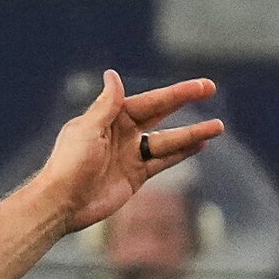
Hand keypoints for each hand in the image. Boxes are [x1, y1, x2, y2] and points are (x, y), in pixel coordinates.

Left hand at [37, 71, 224, 235]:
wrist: (60, 203)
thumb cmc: (69, 164)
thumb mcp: (88, 129)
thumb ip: (106, 104)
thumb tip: (112, 74)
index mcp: (110, 118)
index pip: (150, 101)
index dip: (177, 93)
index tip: (202, 86)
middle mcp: (122, 133)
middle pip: (161, 113)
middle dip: (186, 102)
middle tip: (212, 89)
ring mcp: (130, 155)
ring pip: (168, 140)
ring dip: (192, 133)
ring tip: (217, 127)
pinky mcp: (135, 176)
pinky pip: (163, 161)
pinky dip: (181, 154)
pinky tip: (200, 145)